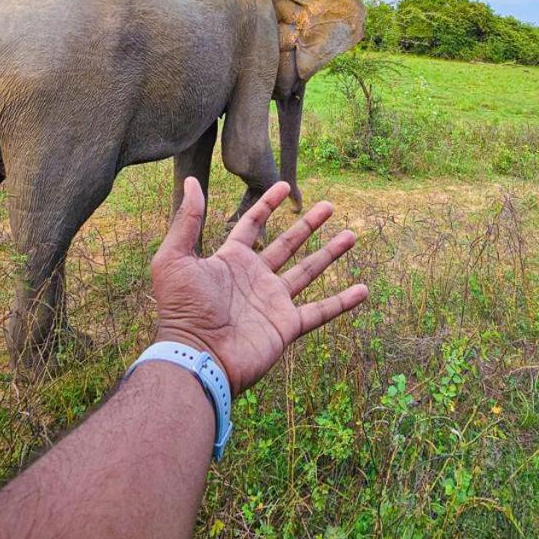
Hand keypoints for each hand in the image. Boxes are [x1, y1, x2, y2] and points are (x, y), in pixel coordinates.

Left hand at [149, 179, 367, 395]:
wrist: (197, 357)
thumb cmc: (181, 310)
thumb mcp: (174, 258)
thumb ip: (187, 220)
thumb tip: (190, 181)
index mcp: (231, 260)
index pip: (252, 224)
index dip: (267, 204)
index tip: (285, 185)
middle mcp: (255, 278)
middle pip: (288, 244)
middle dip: (308, 224)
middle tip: (329, 205)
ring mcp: (273, 302)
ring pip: (309, 271)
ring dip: (331, 253)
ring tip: (351, 235)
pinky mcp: (286, 326)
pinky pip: (320, 311)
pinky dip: (343, 302)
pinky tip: (363, 290)